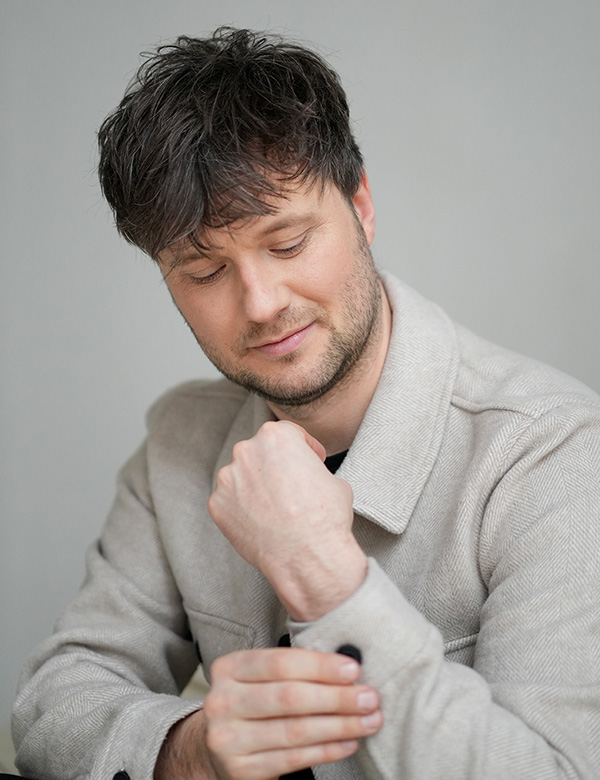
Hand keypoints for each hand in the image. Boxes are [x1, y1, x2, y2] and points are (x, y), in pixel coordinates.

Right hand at [204, 647, 381, 779]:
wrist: (218, 745)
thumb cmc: (251, 702)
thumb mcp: (260, 677)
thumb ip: (294, 669)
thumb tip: (347, 668)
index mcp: (228, 668)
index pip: (280, 663)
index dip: (320, 666)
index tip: (353, 669)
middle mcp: (223, 702)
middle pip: (290, 697)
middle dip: (337, 697)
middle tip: (369, 698)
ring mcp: (229, 738)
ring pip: (296, 730)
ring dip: (340, 725)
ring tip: (368, 720)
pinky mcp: (242, 769)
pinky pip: (294, 759)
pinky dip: (327, 750)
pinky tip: (348, 742)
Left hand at [207, 421, 367, 620]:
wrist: (307, 556)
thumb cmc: (325, 516)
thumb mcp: (333, 479)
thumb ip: (311, 468)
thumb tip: (308, 476)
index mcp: (276, 435)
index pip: (287, 433)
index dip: (302, 448)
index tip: (308, 462)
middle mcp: (247, 450)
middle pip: (259, 451)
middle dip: (273, 466)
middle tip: (289, 488)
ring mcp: (228, 478)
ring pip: (241, 476)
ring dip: (254, 486)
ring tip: (274, 509)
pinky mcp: (217, 504)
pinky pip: (230, 502)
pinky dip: (242, 510)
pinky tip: (260, 523)